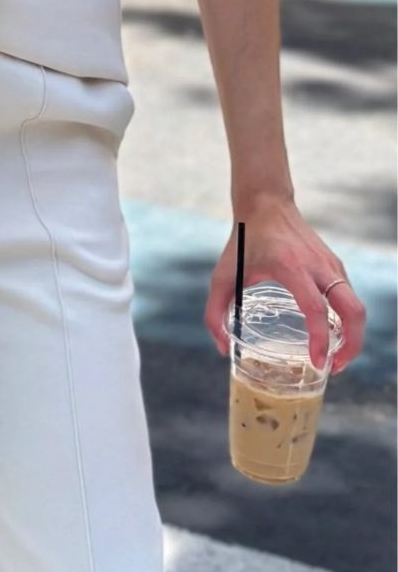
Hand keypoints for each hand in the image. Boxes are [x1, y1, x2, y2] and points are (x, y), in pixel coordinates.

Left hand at [205, 194, 365, 372]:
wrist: (266, 203)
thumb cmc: (244, 240)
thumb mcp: (222, 275)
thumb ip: (215, 312)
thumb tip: (222, 347)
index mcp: (292, 268)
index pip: (317, 309)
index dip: (321, 340)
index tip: (317, 362)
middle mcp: (319, 267)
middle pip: (353, 311)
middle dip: (351, 345)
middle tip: (334, 367)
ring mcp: (331, 265)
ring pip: (356, 306)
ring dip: (352, 335)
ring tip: (334, 357)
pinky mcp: (335, 265)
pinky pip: (349, 297)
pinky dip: (347, 320)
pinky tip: (332, 334)